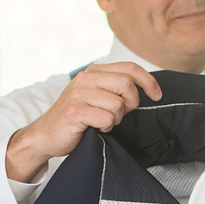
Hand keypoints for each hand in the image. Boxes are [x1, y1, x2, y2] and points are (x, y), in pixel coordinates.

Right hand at [4, 62, 161, 182]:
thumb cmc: (79, 118)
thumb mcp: (99, 96)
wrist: (47, 135)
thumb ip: (118, 88)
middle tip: (121, 114)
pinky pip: (107, 119)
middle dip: (131, 103)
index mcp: (94, 71)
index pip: (130, 68)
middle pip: (127, 84)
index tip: (157, 96)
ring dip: (117, 119)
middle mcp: (85, 78)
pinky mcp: (75, 111)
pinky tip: (95, 127)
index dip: (149, 81)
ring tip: (103, 121)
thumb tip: (149, 89)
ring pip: (118, 104)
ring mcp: (78, 93)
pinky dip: (107, 127)